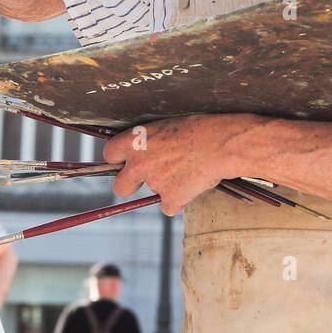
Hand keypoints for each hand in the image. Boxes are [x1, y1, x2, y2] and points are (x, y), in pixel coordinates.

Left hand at [106, 113, 259, 215]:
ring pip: (152, 194)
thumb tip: (145, 152)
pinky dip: (180, 200)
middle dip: (129, 185)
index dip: (118, 160)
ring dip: (164, 188)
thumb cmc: (199, 128)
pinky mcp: (171, 199)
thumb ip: (149, 142)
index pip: (109, 154)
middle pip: (119, 186)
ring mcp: (154, 183)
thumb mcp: (166, 126)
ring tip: (185, 172)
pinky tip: (193, 184)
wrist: (221, 144)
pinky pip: (170, 206)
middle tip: (143, 180)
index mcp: (135, 140)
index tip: (126, 161)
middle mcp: (139, 163)